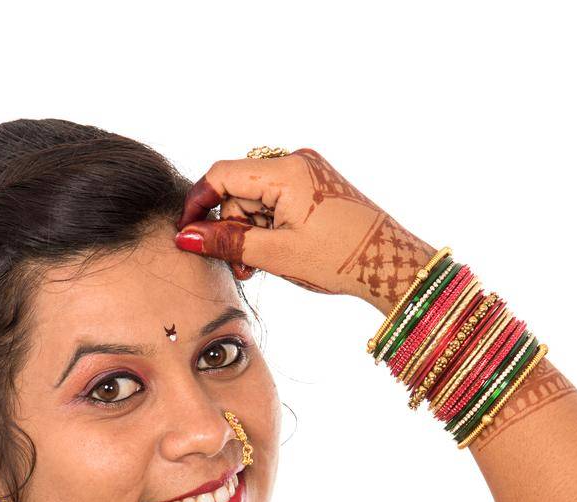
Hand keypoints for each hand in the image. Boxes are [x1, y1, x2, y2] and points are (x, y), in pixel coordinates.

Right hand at [174, 148, 434, 313]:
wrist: (391, 263)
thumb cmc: (340, 258)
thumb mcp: (276, 255)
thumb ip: (227, 242)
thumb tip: (185, 236)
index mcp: (285, 171)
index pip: (221, 174)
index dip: (198, 204)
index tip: (188, 234)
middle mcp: (295, 161)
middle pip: (238, 188)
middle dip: (231, 226)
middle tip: (240, 265)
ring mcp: (308, 171)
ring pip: (255, 197)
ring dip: (249, 230)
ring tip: (259, 265)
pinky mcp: (316, 184)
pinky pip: (276, 199)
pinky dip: (268, 224)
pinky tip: (275, 250)